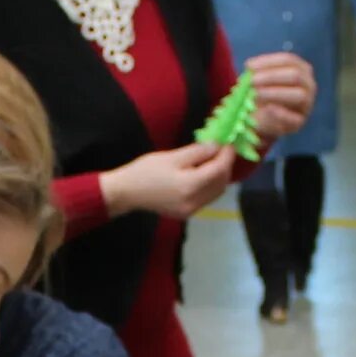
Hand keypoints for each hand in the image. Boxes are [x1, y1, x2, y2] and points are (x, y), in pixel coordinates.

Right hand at [105, 142, 237, 219]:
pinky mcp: (187, 213)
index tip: (228, 143)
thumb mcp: (172, 157)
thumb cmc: (146, 171)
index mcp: (190, 186)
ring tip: (215, 161)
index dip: (227, 155)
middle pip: (221, 183)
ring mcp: (192, 210)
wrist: (127, 192)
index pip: (219, 170)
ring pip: (217, 192)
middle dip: (225, 165)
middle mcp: (195, 202)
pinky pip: (207, 198)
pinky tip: (205, 174)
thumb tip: (217, 146)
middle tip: (223, 150)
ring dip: (220, 176)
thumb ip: (197, 152)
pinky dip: (212, 185)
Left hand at [245, 51, 316, 139]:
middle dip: (271, 77)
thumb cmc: (264, 93)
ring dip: (275, 93)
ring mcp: (306, 104)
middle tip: (251, 81)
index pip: (288, 60)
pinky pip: (294, 118)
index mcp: (300, 68)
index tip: (249, 66)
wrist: (263, 119)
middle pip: (295, 75)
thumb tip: (249, 68)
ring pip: (298, 95)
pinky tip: (268, 108)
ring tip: (255, 94)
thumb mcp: (260, 80)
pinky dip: (282, 113)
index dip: (268, 62)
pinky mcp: (299, 122)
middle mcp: (307, 84)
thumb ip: (257, 73)